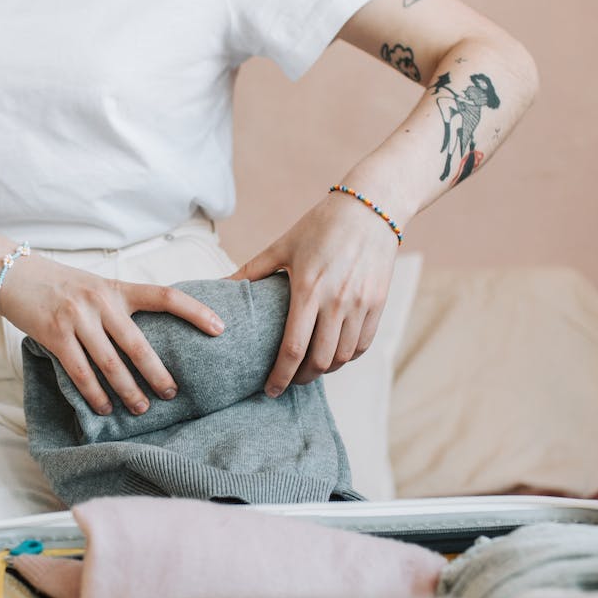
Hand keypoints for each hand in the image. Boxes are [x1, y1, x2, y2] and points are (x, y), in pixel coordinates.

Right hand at [0, 254, 224, 416]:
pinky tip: (105, 408)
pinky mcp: (55, 335)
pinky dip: (95, 394)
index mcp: (116, 288)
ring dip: (128, 392)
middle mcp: (100, 301)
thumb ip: (116, 307)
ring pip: (111, 365)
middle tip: (173, 394)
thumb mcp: (92, 286)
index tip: (220, 328)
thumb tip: (143, 342)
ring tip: (141, 409)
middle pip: (139, 345)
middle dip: (158, 374)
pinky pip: (81, 372)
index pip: (165, 296)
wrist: (9, 270)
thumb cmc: (56, 283)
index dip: (195, 312)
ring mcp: (77, 318)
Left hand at [225, 192, 398, 394]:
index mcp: (307, 289)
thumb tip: (219, 286)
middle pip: (320, 361)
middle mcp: (337, 302)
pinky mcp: (378, 303)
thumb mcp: (283, 245)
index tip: (270, 389)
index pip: (293, 348)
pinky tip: (335, 354)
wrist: (370, 207)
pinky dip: (348, 357)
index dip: (280, 376)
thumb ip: (251, 271)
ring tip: (310, 369)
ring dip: (326, 370)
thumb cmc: (321, 225)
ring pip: (344, 357)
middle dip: (301, 378)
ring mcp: (361, 304)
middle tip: (289, 381)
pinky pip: (364, 344)